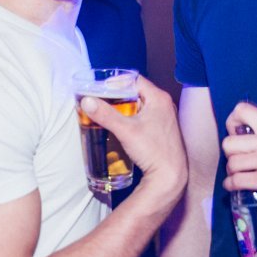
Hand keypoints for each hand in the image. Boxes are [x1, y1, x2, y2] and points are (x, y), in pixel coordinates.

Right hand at [79, 75, 186, 204]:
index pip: (135, 80)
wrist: (169, 175)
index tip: (102, 88)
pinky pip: (146, 116)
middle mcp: (165, 105)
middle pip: (137, 92)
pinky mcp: (164, 130)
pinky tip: (122, 126)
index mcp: (159, 98)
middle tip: (102, 101)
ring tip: (109, 113)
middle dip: (118, 96)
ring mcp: (166, 118)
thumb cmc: (153, 151)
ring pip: (141, 105)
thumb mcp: (125, 130)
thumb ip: (105, 114)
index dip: (117, 82)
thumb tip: (87, 101)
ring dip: (125, 107)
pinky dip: (133, 117)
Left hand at [222, 101, 256, 211]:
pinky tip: (236, 187)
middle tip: (238, 159)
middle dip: (230, 153)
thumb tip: (255, 140)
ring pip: (231, 163)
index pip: (241, 110)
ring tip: (239, 175)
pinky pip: (237, 182)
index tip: (238, 135)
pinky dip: (232, 186)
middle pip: (229, 142)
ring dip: (232, 172)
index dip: (233, 123)